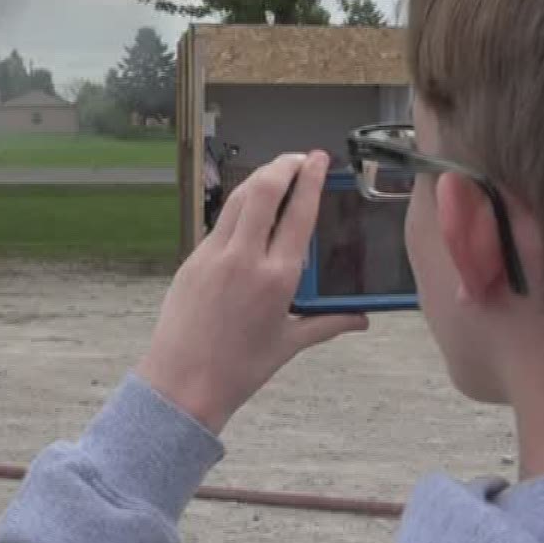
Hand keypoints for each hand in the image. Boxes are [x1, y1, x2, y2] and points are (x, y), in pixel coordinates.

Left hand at [135, 151, 367, 433]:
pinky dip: (239, 209)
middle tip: (299, 158)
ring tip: (277, 173)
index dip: (311, 179)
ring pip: (237, 200)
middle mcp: (244, 259)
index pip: (299, 214)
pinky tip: (249, 212)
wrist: (182, 384)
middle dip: (283, 165)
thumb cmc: (239, 370)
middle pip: (263, 191)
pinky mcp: (191, 261)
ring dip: (259, 179)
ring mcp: (213, 256)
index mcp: (277, 279)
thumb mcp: (289, 344)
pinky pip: (220, 224)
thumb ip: (328, 324)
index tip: (320, 160)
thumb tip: (361, 320)